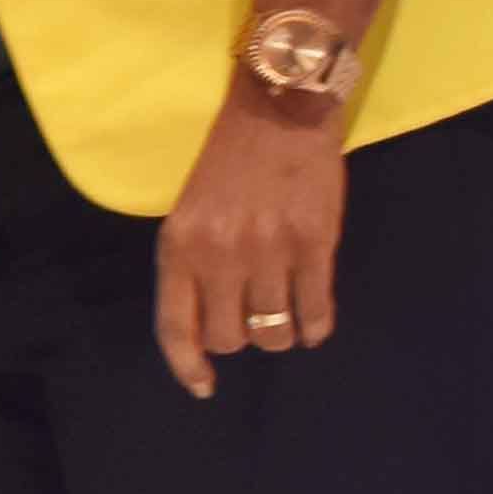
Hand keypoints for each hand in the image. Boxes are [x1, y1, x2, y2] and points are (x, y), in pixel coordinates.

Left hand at [154, 90, 344, 398]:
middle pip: (229, 337)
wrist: (280, 107)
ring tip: (285, 316)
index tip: (203, 386)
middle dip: (242, 336)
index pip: (176, 326)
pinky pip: (315, 310)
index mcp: (180, 244)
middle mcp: (220, 253)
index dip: (187, 366)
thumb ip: (194, 264)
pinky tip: (314, 324)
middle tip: (253, 317)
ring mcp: (270, 249)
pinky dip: (316, 326)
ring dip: (280, 333)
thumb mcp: (192, 210)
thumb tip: (209, 328)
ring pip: (273, 331)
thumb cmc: (230, 160)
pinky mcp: (314, 242)